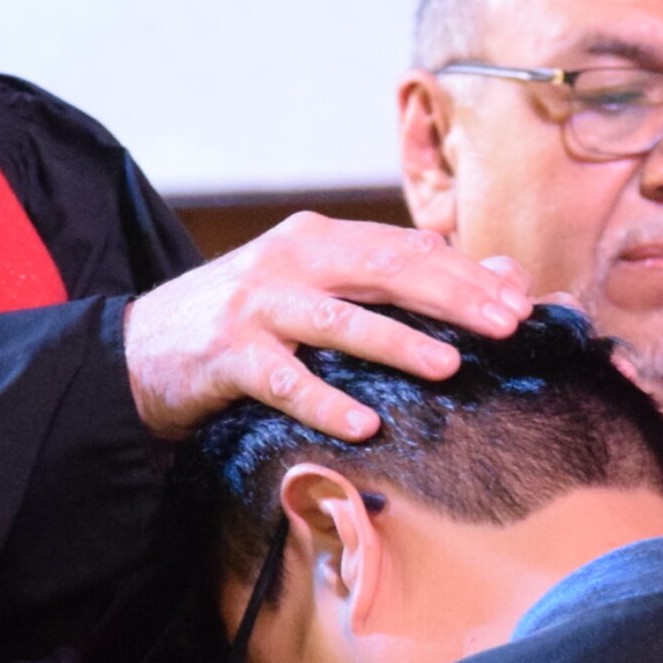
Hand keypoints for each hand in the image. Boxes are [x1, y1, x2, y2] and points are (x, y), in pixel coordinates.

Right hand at [124, 214, 531, 440]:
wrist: (141, 348)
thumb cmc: (245, 321)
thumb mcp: (312, 286)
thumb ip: (386, 279)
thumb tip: (474, 267)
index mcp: (319, 238)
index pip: (407, 248)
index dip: (468, 274)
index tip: (521, 302)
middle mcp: (291, 260)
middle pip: (385, 270)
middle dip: (453, 297)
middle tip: (507, 325)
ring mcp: (256, 305)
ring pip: (339, 319)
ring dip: (398, 341)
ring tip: (449, 365)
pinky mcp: (228, 354)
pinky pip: (284, 381)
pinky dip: (325, 402)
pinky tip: (365, 424)